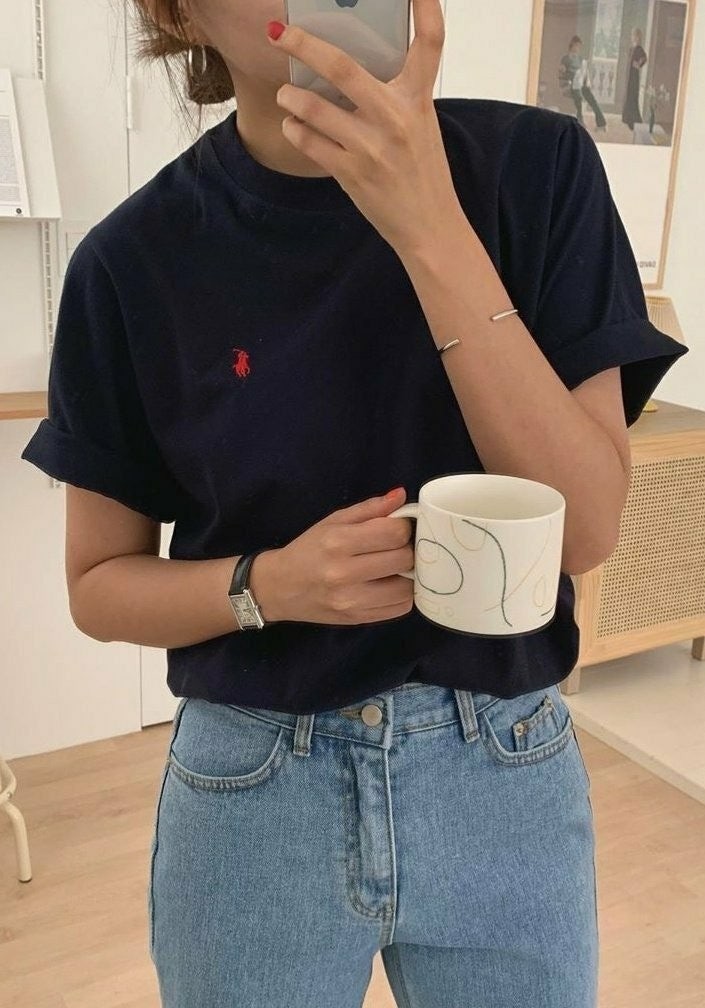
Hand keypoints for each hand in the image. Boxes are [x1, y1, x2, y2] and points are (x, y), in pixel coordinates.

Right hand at [262, 488, 414, 625]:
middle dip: (407, 550)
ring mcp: (351, 601)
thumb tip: (401, 496)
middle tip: (397, 548)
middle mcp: (344, 574)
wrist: (280, 588)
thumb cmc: (309, 549)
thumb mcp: (333, 521)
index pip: (394, 533)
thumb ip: (370, 508)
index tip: (397, 528)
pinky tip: (389, 585)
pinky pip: (400, 608)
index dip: (403, 527)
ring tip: (395, 568)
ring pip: (407, 588)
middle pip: (403, 559)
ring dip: (408, 576)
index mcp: (338, 542)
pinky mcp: (358, 619)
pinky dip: (402, 595)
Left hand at [267, 0, 462, 252]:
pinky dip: (295, 130)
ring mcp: (371, 147)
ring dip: (291, 97)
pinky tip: (294, 126)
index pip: (430, 44)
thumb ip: (395, 97)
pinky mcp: (352, 174)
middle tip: (279, 34)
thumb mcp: (421, 126)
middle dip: (304, 45)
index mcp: (418, 100)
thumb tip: (349, 72)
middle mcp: (396, 118)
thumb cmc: (423, 175)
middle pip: (344, 68)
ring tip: (285, 95)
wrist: (430, 227)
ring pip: (314, 108)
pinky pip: (309, 142)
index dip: (427, 8)